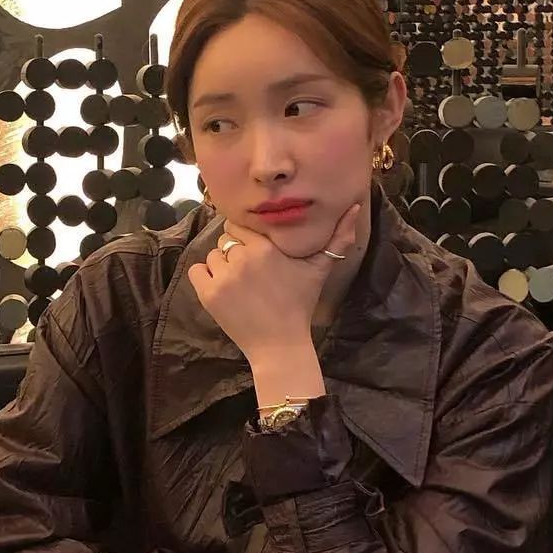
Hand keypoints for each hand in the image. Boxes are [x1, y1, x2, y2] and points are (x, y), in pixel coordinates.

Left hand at [186, 203, 359, 360]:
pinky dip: (204, 277)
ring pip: (213, 254)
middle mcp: (243, 258)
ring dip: (222, 265)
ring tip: (239, 283)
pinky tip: (221, 288)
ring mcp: (224, 277)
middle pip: (227, 239)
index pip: (241, 225)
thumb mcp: (320, 269)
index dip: (247, 237)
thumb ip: (339, 237)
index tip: (256, 252)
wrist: (280, 345)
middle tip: (250, 272)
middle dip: (235, 251)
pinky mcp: (209, 294)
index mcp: (266, 248)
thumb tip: (356, 207)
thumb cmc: (300, 305)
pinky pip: (196, 270)